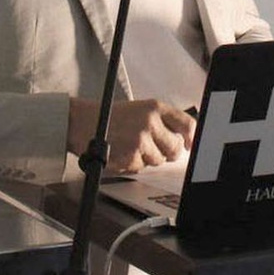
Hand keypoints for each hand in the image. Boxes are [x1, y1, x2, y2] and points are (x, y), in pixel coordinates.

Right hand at [66, 97, 195, 174]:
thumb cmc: (110, 117)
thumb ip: (161, 122)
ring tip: (129, 145)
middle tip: (153, 149)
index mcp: (155, 107)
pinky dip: (131, 164)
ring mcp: (141, 139)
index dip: (191, 138)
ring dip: (146, 158)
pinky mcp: (131, 155)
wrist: (82, 122)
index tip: (189, 145)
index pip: (187, 124)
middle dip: (167, 153)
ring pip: (157, 160)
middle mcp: (150, 121)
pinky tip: (120, 152)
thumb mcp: (139, 110)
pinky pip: (140, 168)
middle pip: (175, 148)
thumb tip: (183, 140)